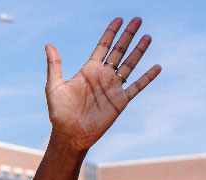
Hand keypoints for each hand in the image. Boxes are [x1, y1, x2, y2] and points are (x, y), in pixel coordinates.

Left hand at [45, 17, 160, 153]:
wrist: (70, 134)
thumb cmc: (59, 112)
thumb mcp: (54, 87)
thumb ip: (54, 66)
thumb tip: (48, 45)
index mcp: (89, 70)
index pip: (103, 47)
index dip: (110, 33)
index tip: (119, 19)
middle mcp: (103, 76)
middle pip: (119, 51)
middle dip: (128, 36)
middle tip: (138, 20)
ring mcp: (113, 87)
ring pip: (130, 65)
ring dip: (139, 51)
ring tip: (147, 37)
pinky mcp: (120, 100)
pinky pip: (137, 86)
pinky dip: (147, 77)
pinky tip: (156, 67)